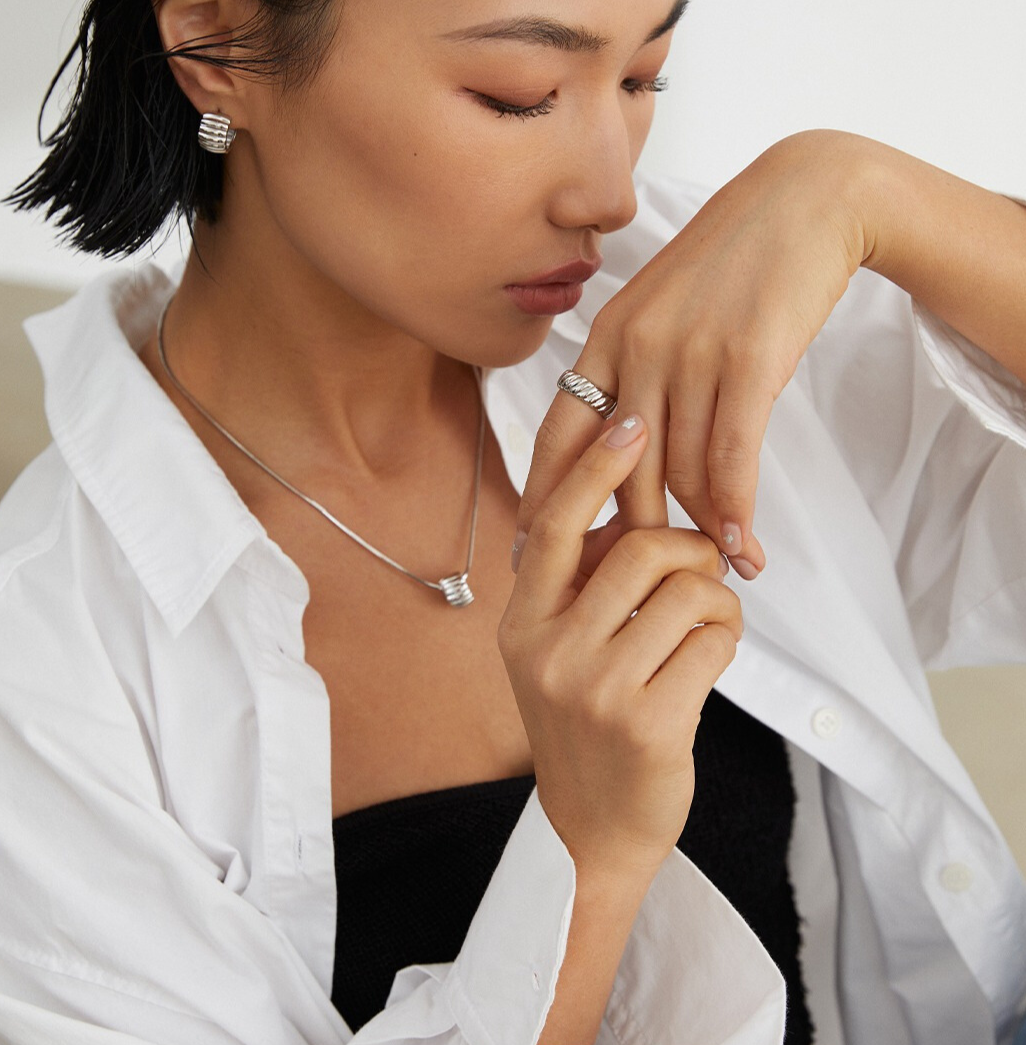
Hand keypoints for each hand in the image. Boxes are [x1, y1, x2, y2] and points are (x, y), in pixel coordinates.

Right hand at [498, 411, 740, 883]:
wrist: (591, 830)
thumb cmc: (585, 727)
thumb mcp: (557, 652)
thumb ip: (580, 587)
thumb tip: (626, 512)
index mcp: (523, 623)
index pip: (557, 524)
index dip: (595, 467)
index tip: (631, 421)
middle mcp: (550, 651)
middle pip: (640, 549)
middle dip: (690, 547)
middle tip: (706, 567)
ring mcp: (597, 689)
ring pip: (687, 592)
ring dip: (718, 598)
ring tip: (712, 621)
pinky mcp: (649, 722)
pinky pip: (714, 640)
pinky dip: (728, 637)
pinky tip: (713, 657)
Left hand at [514, 129, 872, 578]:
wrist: (801, 203)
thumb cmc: (730, 264)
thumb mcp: (660, 307)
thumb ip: (634, 371)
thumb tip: (627, 449)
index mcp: (604, 337)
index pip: (559, 437)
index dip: (548, 503)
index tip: (540, 556)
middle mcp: (636, 348)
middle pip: (621, 472)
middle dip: (634, 535)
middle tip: (642, 584)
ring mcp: (689, 353)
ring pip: (681, 471)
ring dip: (699, 531)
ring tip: (714, 568)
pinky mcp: (747, 359)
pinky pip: (731, 457)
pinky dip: (736, 510)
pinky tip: (744, 544)